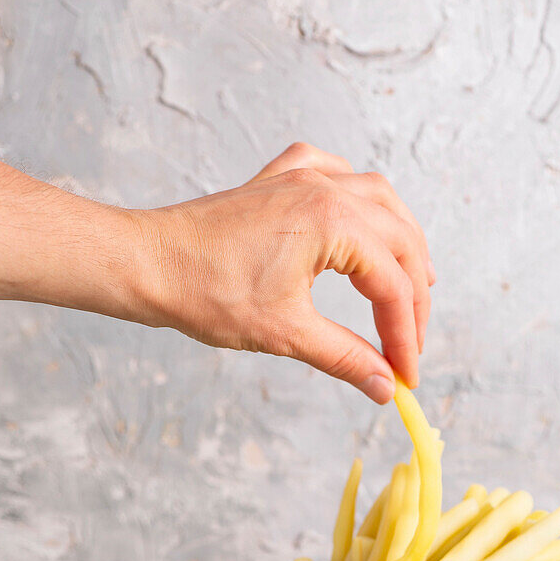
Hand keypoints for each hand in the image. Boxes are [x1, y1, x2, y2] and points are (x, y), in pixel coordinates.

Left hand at [130, 143, 433, 402]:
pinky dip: (357, 198)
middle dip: (413, 296)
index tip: (405, 376)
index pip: (392, 286)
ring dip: (401, 242)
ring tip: (412, 281)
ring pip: (378, 199)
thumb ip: (344, 358)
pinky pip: (334, 174)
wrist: (146, 263)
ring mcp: (301, 177)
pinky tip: (359, 217)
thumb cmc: (205, 292)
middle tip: (410, 343)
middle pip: (400, 240)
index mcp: (332, 222)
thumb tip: (384, 386)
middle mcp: (325, 189)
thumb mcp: (284, 333)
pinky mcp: (277, 181)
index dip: (404, 337)